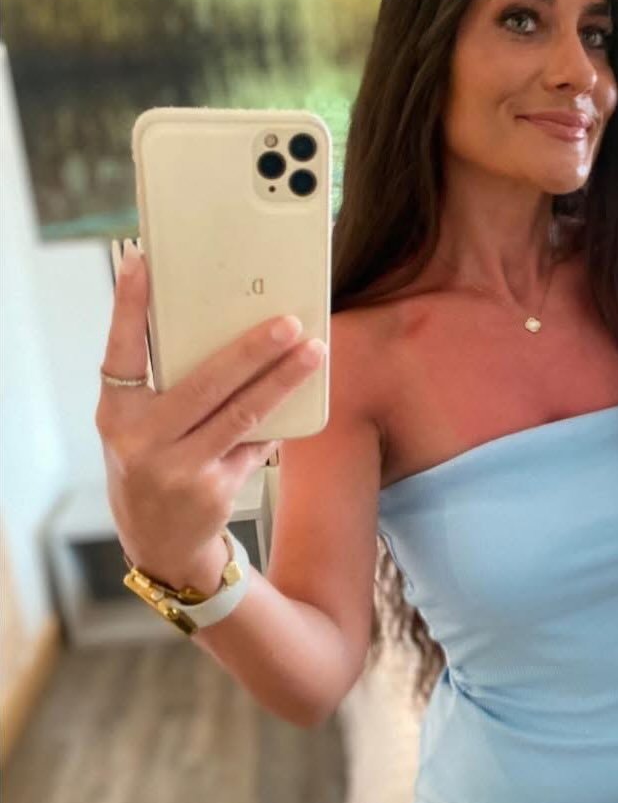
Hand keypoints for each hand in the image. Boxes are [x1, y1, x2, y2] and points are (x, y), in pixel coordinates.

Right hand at [95, 240, 325, 580]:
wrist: (160, 542)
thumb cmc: (151, 463)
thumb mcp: (139, 426)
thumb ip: (165, 386)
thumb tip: (228, 331)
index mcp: (117, 414)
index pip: (120, 351)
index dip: (128, 306)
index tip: (142, 261)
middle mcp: (142, 440)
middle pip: (206, 383)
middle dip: (253, 349)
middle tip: (289, 321)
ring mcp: (179, 468)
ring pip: (243, 413)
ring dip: (284, 379)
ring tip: (315, 351)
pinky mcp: (215, 489)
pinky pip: (256, 441)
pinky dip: (278, 418)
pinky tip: (302, 395)